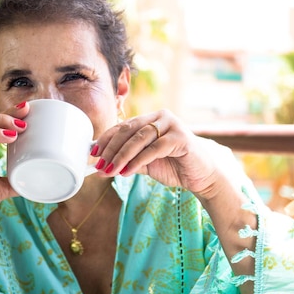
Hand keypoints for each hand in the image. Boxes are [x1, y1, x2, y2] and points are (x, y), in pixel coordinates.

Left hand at [91, 109, 241, 197]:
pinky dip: (138, 161)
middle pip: (128, 130)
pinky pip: (154, 149)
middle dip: (111, 149)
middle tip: (100, 164)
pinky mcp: (181, 138)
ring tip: (110, 170)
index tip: (93, 153)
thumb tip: (102, 166)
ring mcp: (172, 125)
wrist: (201, 177)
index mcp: (151, 119)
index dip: (106, 139)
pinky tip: (127, 172)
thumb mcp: (145, 163)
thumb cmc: (174, 166)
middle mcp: (161, 117)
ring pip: (139, 139)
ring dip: (121, 156)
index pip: (123, 126)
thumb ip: (127, 161)